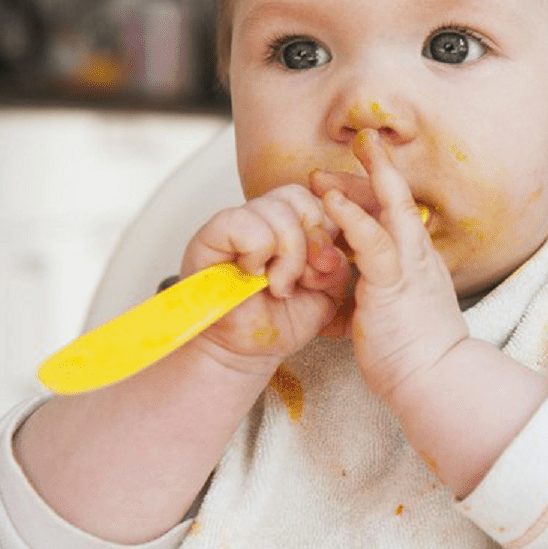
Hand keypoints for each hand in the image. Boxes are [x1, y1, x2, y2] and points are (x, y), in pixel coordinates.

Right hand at [181, 184, 350, 371]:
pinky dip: (257, 250)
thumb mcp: (329, 292)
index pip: (318, 198)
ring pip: (275, 209)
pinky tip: (254, 274)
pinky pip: (242, 221)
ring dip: (286, 254)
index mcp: (293, 223)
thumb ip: (338, 264)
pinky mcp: (210, 236)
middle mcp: (263, 216)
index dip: (328, 230)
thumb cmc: (284, 320)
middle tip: (302, 279)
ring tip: (278, 284)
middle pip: (298, 197)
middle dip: (310, 242)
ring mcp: (236, 223)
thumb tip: (330, 248)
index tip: (324, 266)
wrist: (248, 352)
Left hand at [314, 130, 468, 406]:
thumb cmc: (417, 356)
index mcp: (418, 263)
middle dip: (374, 170)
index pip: (398, 214)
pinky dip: (352, 216)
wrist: (437, 380)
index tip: (357, 176)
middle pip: (397, 199)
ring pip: (390, 208)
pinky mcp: (394, 282)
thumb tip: (355, 288)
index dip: (377, 191)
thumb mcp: (394, 313)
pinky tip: (331, 201)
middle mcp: (419, 256)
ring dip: (360, 180)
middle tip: (352, 146)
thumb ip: (378, 292)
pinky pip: (373, 241)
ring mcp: (410, 266)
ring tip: (326, 167)